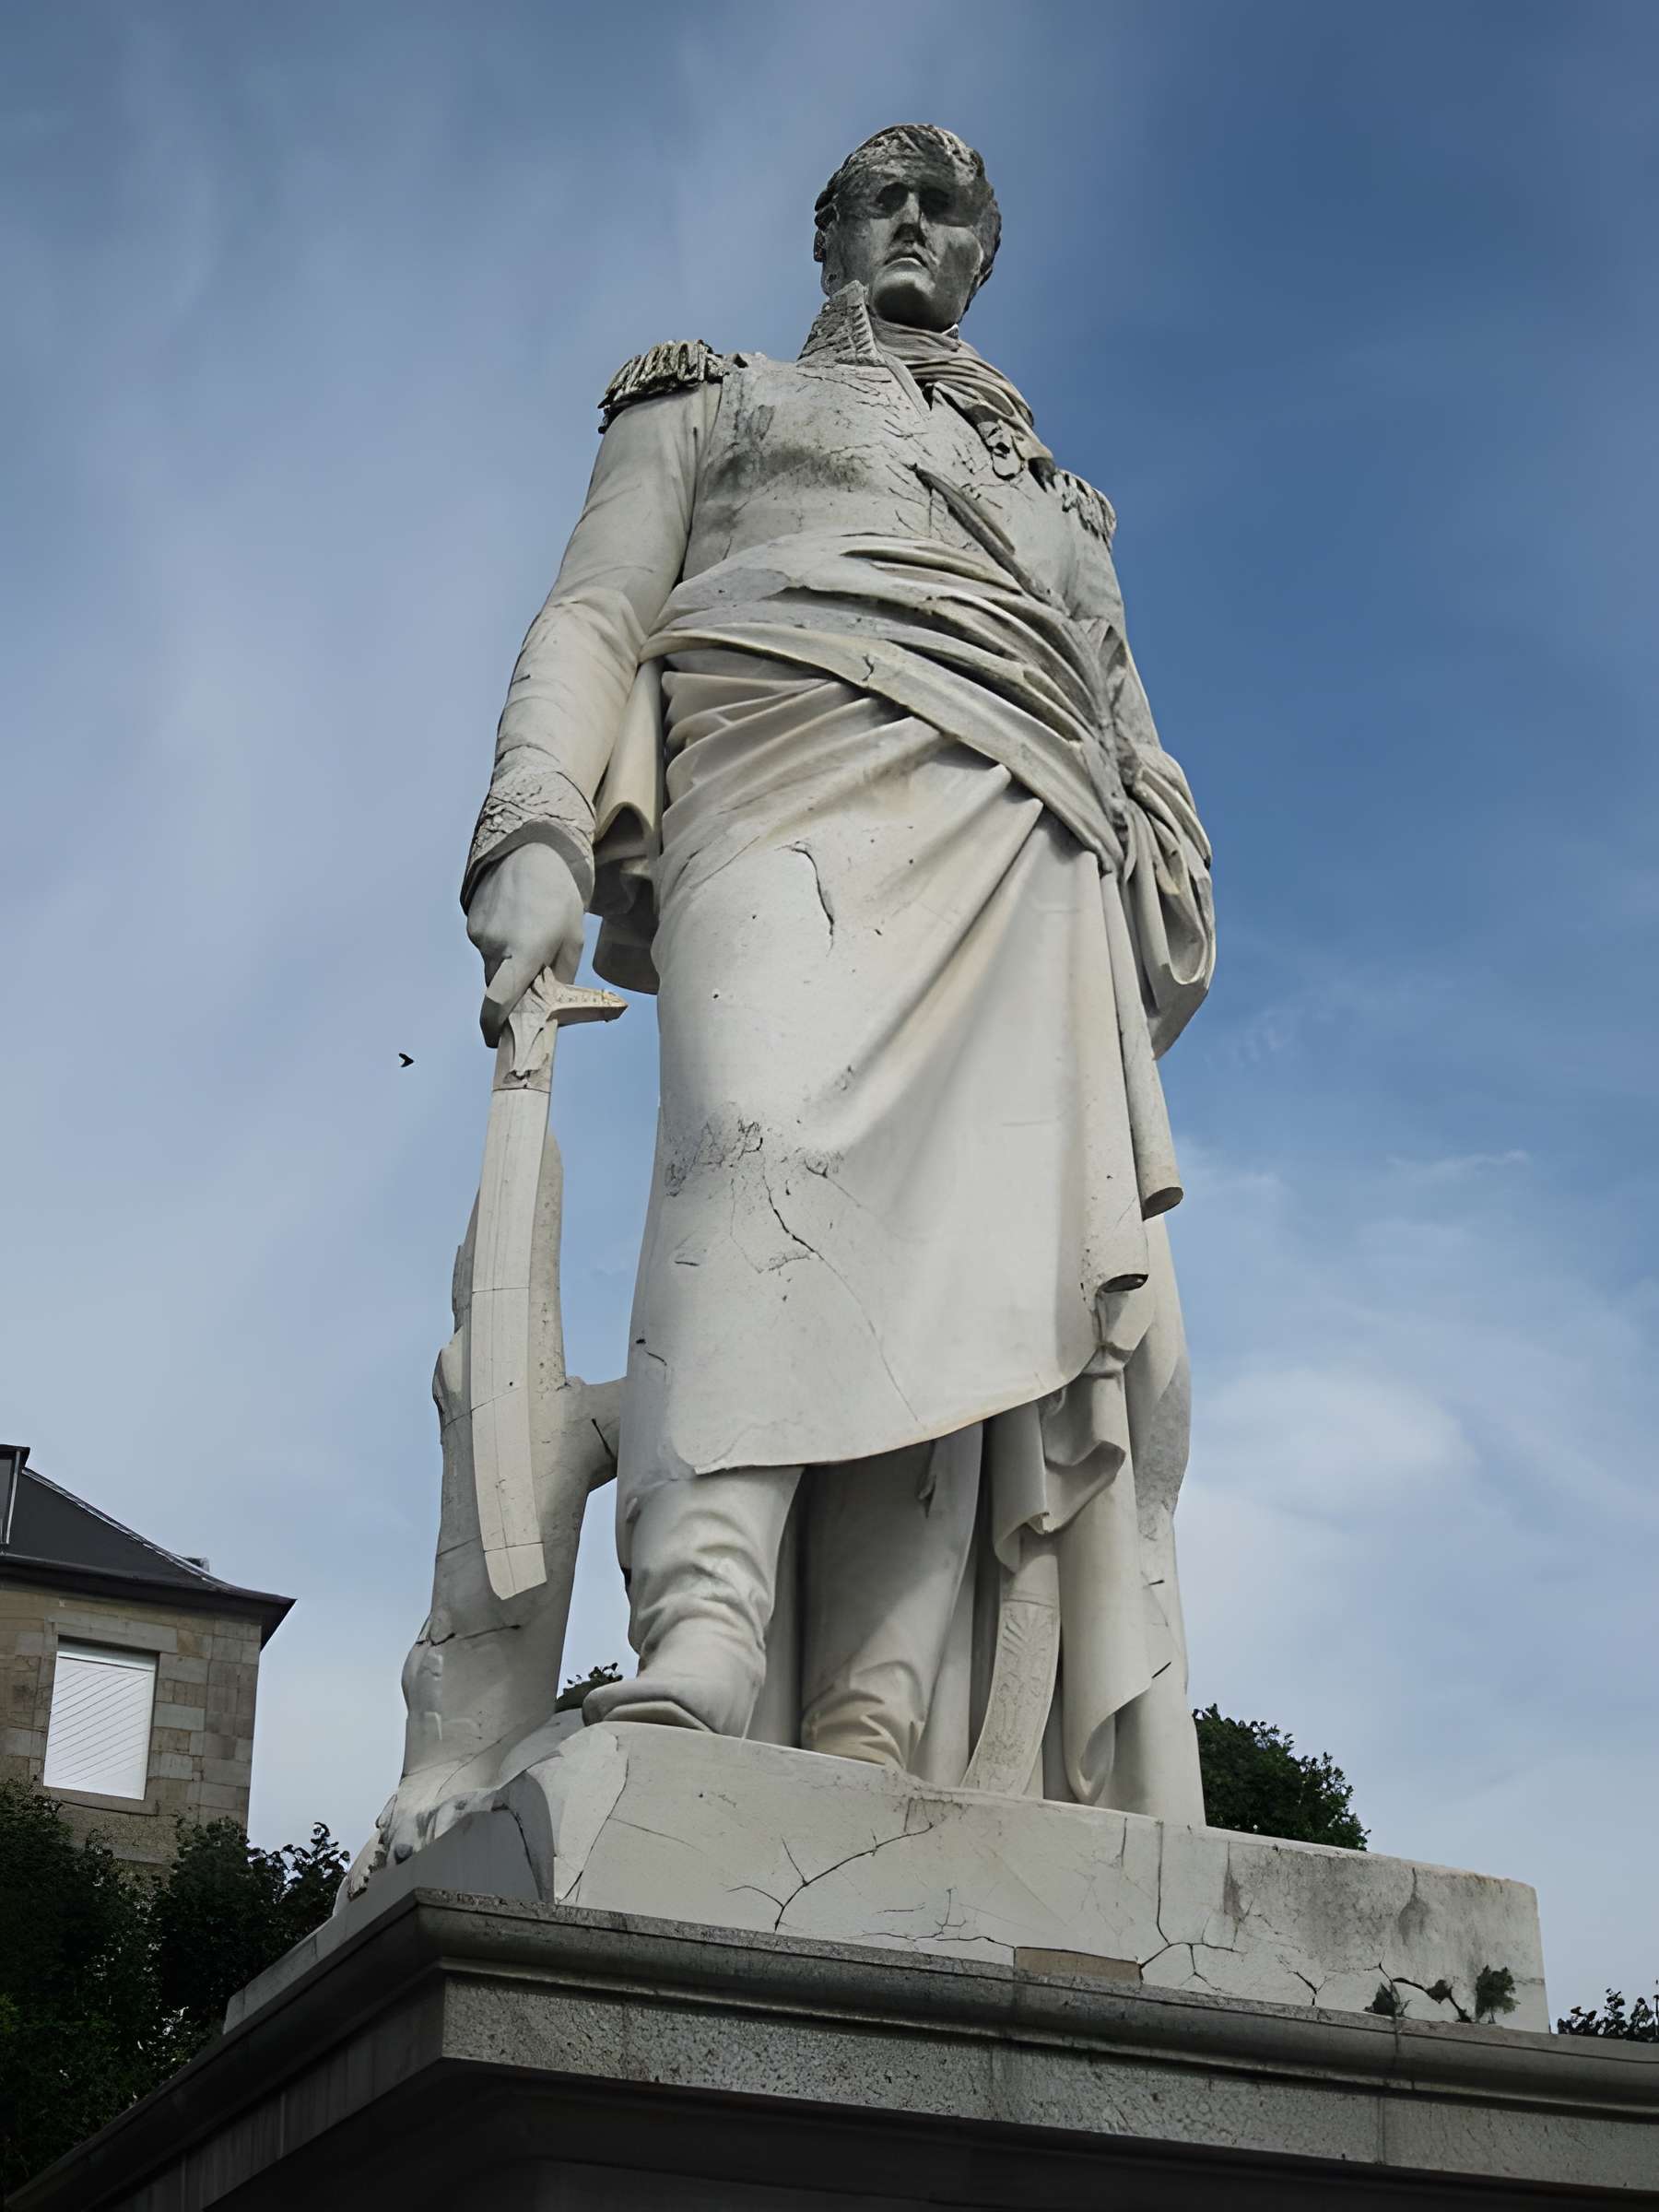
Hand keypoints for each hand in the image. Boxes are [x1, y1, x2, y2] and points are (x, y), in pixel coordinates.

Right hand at [466, 840, 585, 1045]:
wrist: (532, 850)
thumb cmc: (559, 897)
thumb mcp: (572, 941)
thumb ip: (559, 978)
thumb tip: (548, 1006)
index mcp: (524, 953)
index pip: (500, 1002)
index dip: (495, 1026)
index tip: (495, 1039)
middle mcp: (495, 946)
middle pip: (496, 988)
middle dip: (510, 994)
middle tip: (532, 981)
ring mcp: (479, 934)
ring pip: (490, 967)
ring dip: (506, 966)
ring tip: (528, 938)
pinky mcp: (471, 922)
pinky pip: (485, 947)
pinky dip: (499, 946)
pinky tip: (516, 923)